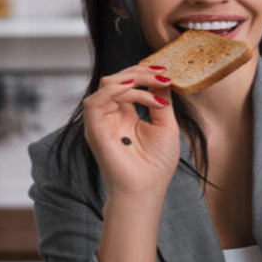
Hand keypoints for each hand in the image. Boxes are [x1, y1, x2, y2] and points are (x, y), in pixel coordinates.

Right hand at [82, 65, 180, 198]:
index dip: (145, 73)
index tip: (166, 71)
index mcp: (126, 114)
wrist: (146, 189)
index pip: (129, 83)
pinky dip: (116, 90)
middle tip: (162, 73)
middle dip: (140, 71)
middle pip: (117, 79)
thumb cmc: (156, 164)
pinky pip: (95, 101)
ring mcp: (101, 121)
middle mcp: (111, 115)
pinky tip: (137, 91)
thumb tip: (162, 77)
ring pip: (106, 84)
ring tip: (154, 82)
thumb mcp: (165, 126)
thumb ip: (161, 100)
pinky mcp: (94, 129)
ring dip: (132, 78)